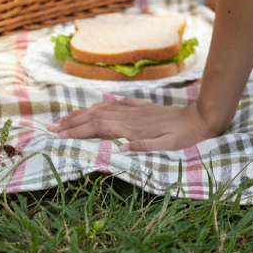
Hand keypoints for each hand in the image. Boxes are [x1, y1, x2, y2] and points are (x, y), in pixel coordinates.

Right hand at [47, 97, 221, 151]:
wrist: (200, 118)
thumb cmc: (184, 137)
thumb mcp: (168, 146)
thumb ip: (146, 147)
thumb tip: (122, 148)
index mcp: (132, 127)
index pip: (98, 127)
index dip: (78, 131)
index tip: (59, 136)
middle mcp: (130, 116)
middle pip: (95, 116)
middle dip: (72, 121)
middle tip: (51, 127)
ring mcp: (135, 110)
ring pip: (103, 109)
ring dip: (83, 113)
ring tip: (65, 118)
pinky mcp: (142, 107)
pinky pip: (117, 104)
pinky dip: (102, 105)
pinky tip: (96, 106)